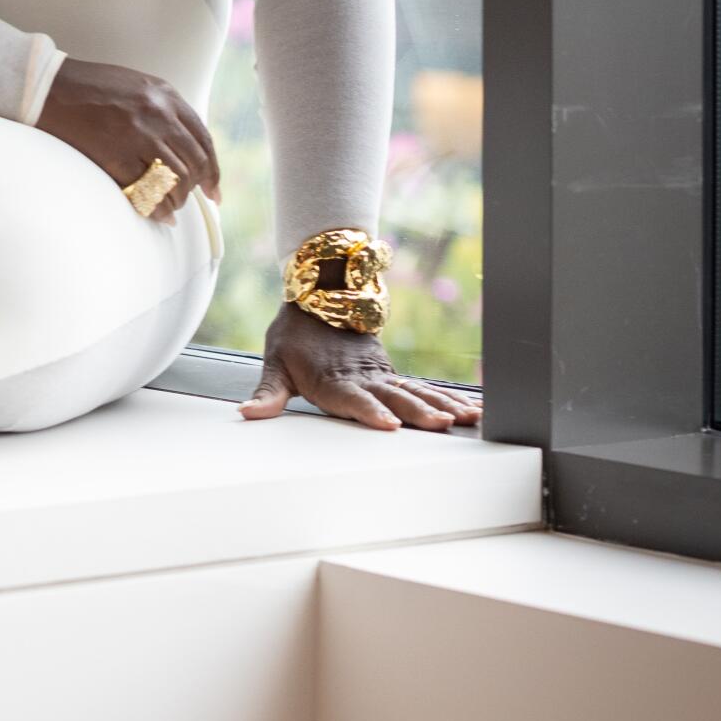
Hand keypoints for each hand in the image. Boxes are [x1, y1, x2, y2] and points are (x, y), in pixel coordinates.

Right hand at [35, 56, 220, 220]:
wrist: (50, 88)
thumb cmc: (90, 87)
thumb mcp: (136, 86)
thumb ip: (162, 109)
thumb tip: (182, 146)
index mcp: (165, 95)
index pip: (203, 138)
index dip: (213, 169)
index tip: (214, 189)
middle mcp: (158, 114)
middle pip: (195, 162)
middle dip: (199, 188)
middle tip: (195, 201)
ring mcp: (139, 135)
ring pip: (177, 179)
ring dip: (178, 199)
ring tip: (171, 206)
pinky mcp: (117, 155)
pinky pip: (149, 190)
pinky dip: (158, 208)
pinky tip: (159, 214)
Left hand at [240, 301, 481, 432]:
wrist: (319, 294)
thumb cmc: (295, 334)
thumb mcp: (274, 361)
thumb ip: (268, 394)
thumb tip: (246, 414)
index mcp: (331, 380)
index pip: (351, 398)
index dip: (369, 412)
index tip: (389, 424)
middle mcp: (361, 379)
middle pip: (392, 397)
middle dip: (417, 412)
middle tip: (441, 425)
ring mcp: (380, 376)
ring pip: (415, 392)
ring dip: (441, 405)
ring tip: (468, 419)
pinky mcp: (392, 375)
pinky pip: (424, 389)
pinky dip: (449, 398)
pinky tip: (473, 410)